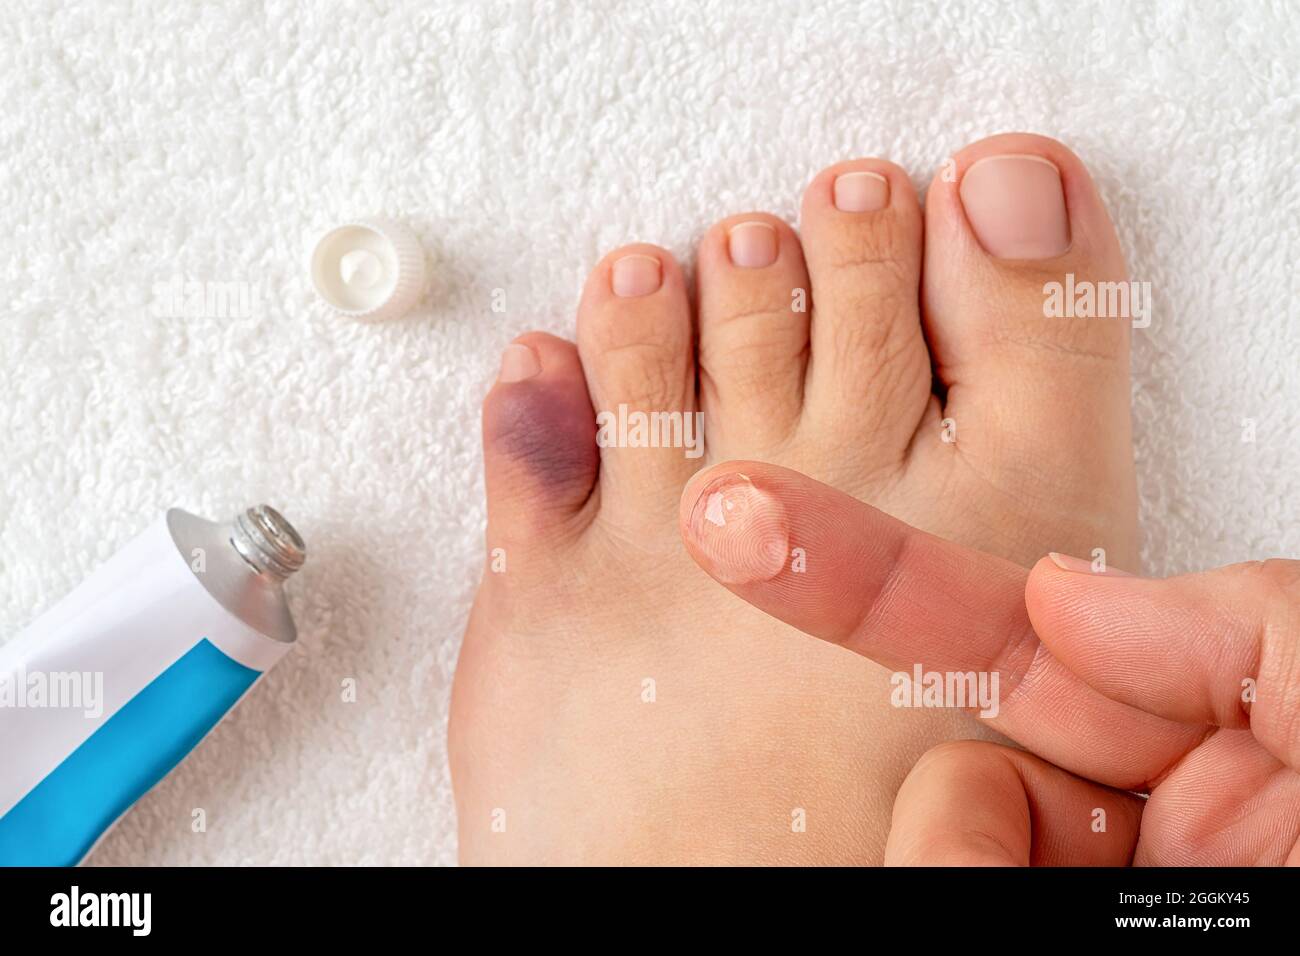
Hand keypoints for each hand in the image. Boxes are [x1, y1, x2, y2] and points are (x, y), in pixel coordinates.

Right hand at [678, 461, 1299, 864]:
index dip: (869, 573)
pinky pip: (949, 887)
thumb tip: (1066, 595)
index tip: (749, 519)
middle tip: (1006, 848)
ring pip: (945, 853)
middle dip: (944, 804)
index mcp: (1220, 747)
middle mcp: (1141, 836)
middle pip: (960, 770)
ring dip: (966, 863)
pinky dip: (957, 871)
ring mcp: (1093, 903)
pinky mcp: (1054, 943)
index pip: (1019, 639)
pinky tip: (990, 865)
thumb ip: (1250, 630)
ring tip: (1071, 881)